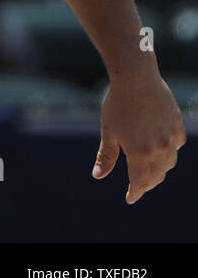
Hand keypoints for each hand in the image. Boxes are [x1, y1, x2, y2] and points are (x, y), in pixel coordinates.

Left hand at [94, 67, 185, 202]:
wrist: (137, 79)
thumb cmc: (117, 104)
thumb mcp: (108, 131)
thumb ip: (105, 155)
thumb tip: (98, 176)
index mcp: (140, 153)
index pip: (140, 182)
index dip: (135, 192)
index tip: (130, 199)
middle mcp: (160, 150)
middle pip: (156, 177)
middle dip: (147, 184)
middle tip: (138, 187)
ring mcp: (172, 139)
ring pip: (169, 164)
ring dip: (159, 171)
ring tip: (149, 172)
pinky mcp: (178, 128)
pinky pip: (176, 147)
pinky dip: (169, 152)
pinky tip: (161, 150)